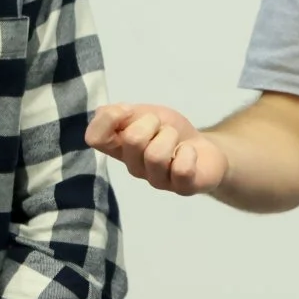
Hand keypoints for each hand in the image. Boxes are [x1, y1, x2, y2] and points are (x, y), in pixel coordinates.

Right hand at [86, 103, 228, 194]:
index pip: (94, 138)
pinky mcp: (182, 188)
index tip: (126, 111)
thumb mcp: (142, 113)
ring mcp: (156, 180)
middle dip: (152, 122)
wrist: (204, 147)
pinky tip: (188, 153)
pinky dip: (188, 153)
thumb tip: (109, 113)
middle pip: (132, 139)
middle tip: (161, 127)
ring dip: (171, 136)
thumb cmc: (168, 131)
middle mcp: (133, 166)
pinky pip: (180, 168)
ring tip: (175, 141)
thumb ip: (120, 113)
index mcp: (118, 148)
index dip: (108, 119)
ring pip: (156, 154)